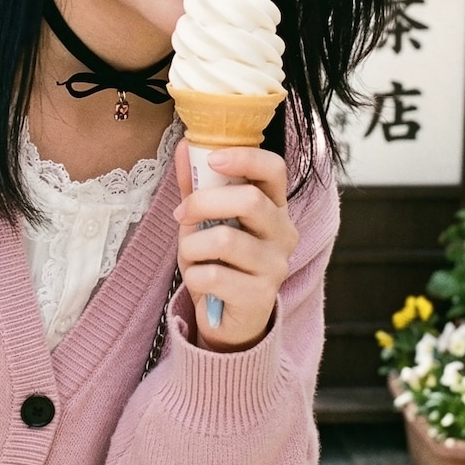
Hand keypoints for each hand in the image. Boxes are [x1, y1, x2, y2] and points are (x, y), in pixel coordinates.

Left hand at [173, 139, 298, 352]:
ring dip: (192, 245)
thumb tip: (184, 145)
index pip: (275, 169)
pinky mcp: (260, 296)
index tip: (212, 158)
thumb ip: (197, 185)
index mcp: (274, 207)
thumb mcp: (206, 220)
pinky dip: (193, 276)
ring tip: (189, 255)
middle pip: (250, 200)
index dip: (245, 157)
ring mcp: (276, 266)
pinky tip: (198, 281)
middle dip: (203, 202)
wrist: (228, 320)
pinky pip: (213, 276)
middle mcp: (283, 233)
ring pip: (225, 239)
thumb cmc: (219, 262)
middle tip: (180, 214)